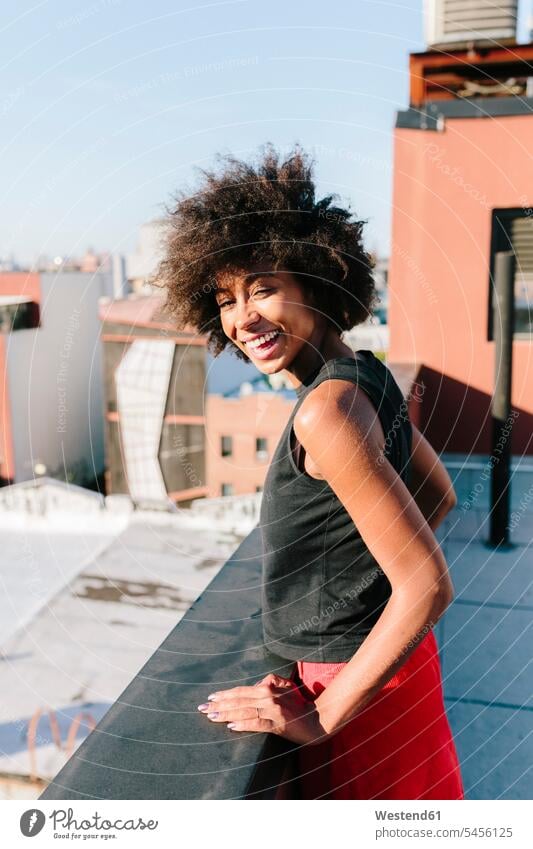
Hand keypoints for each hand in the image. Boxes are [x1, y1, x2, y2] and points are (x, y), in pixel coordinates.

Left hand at [197, 673, 329, 744]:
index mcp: (268, 687)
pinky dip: (242, 723)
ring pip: (243, 710)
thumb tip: (257, 684)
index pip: (241, 691)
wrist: (317, 720)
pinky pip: (256, 723)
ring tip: (211, 716)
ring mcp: (272, 709)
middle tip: (202, 708)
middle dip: (218, 704)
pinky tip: (231, 725)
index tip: (210, 698)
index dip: (224, 694)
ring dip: (225, 713)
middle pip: (238, 699)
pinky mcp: (278, 723)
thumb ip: (271, 682)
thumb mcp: (285, 688)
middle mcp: (268, 696)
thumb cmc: (300, 705)